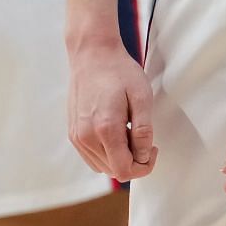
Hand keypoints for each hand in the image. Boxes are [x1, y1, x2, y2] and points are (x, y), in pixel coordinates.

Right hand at [68, 38, 155, 179]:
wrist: (92, 54)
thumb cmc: (119, 72)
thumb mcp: (142, 97)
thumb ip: (143, 131)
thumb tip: (143, 156)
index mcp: (105, 129)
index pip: (125, 170)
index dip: (144, 166)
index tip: (152, 147)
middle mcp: (86, 137)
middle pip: (114, 171)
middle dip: (133, 161)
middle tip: (142, 137)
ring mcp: (76, 136)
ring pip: (103, 167)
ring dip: (119, 157)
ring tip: (127, 131)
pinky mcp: (73, 132)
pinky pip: (92, 157)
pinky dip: (106, 153)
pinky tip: (115, 132)